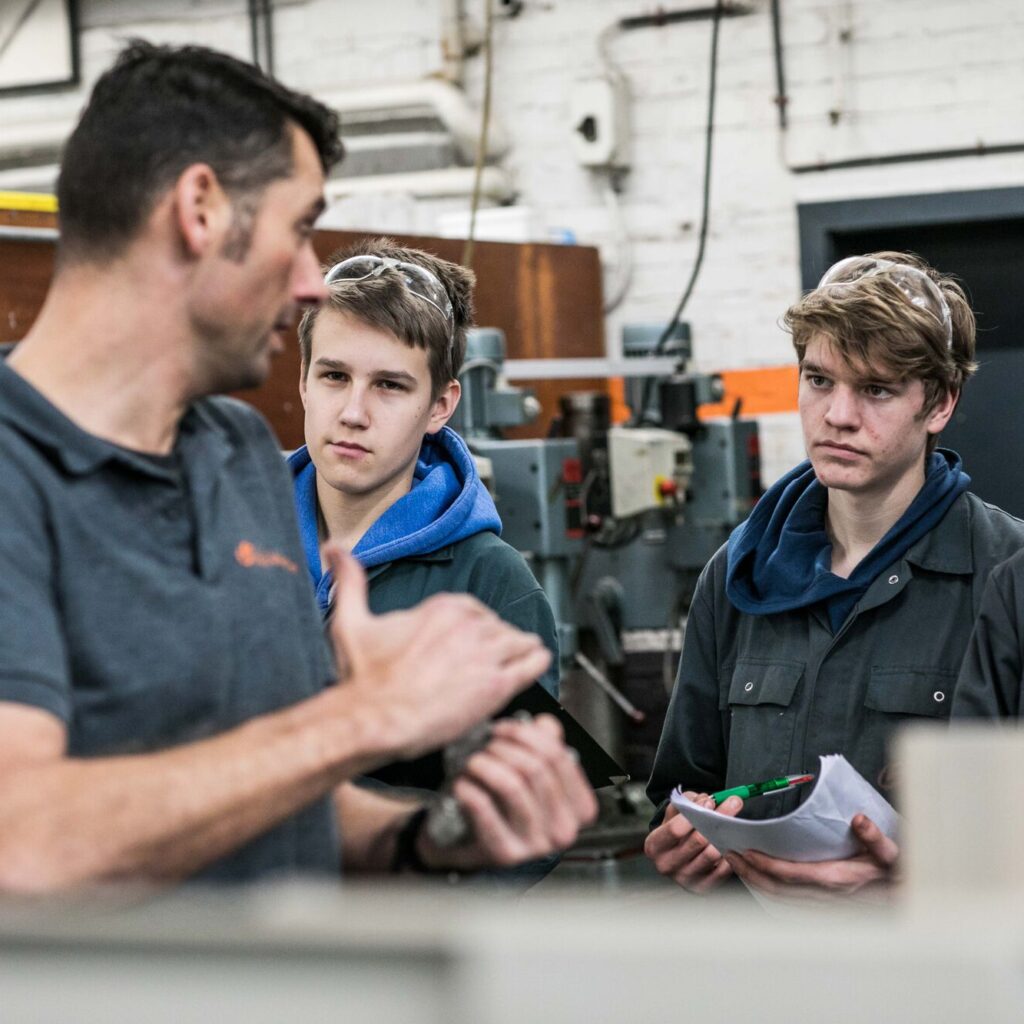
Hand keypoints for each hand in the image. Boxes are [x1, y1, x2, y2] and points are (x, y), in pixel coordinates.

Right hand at [325, 544, 551, 760]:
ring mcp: (487, 653)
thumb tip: (336, 549)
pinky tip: (531, 667)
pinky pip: (535, 663)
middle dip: (493, 645)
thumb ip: (350, 581)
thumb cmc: (362, 678)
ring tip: (510, 666)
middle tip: (482, 666)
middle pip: (498, 627)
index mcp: (444, 607)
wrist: (373, 719)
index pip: (476, 610)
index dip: (473, 629)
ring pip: (520, 642)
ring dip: (516, 653)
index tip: (466, 646)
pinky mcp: (499, 684)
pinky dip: (535, 664)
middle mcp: (470, 624)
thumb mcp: (350, 621)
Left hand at [417, 715, 597, 870]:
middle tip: (485, 745)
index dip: (526, 734)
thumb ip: (545, 745)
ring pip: (512, 785)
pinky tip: (462, 783)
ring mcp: (536, 845)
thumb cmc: (507, 810)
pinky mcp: (505, 853)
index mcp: (579, 807)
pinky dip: (468, 788)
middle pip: (534, 769)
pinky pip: (484, 808)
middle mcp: (563, 830)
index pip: (559, 756)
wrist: (477, 849)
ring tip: (472, 762)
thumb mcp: (533, 776)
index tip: (505, 729)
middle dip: (502, 748)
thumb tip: (546, 724)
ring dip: (484, 765)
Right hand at [643, 793, 742, 893]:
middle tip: (733, 803)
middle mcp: (666, 865)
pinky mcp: (701, 888)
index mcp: (654, 845)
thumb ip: (687, 802)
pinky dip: (729, 855)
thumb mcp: (674, 812)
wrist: (676, 853)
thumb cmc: (675, 828)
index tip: (709, 801)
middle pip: (698, 840)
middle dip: (718, 818)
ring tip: (733, 822)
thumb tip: (705, 800)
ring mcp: (684, 879)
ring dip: (726, 835)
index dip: (695, 813)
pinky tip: (730, 843)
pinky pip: (723, 870)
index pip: (675, 830)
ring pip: (712, 854)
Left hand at [724, 813, 899, 902]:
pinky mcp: (826, 907)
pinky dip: (771, 890)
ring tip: (737, 864)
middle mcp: (827, 897)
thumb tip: (859, 820)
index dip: (766, 865)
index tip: (746, 853)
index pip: (792, 875)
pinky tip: (760, 878)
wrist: (913, 898)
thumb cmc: (901, 872)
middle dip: (751, 874)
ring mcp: (826, 905)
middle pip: (779, 890)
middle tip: (729, 855)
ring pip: (782, 899)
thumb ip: (875, 838)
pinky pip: (791, 902)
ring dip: (757, 882)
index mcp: (838, 879)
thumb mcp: (893, 852)